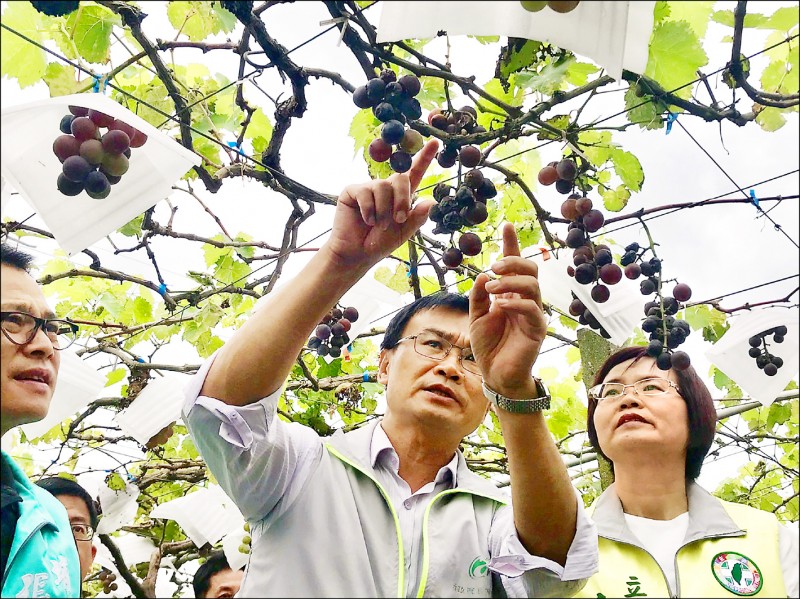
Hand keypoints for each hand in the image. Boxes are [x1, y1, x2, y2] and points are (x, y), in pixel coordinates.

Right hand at [325, 140, 438, 268]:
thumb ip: (417, 218)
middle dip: (402, 200)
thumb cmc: (379, 242)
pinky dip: (369, 210)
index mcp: (400, 196)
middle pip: (401, 178)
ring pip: (383, 187)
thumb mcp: (403, 232)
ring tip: (378, 224)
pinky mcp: (352, 191)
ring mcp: (368, 188)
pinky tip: (365, 220)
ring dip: (384, 210)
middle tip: (397, 220)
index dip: (424, 158)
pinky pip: (366, 193)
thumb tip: (431, 201)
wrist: (356, 254)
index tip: (435, 142)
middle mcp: (385, 188)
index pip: (414, 173)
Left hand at [469, 223, 546, 395]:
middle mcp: (525, 300)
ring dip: (511, 282)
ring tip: (492, 290)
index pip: (514, 265)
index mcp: (511, 294)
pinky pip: (532, 308)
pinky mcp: (537, 329)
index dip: (511, 244)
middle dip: (512, 262)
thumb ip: (478, 297)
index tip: (507, 224)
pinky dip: (516, 302)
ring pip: (532, 285)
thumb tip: (483, 275)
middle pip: (530, 269)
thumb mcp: (476, 317)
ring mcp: (533, 313)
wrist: (495, 374)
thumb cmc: (488, 345)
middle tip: (493, 269)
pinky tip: (501, 306)